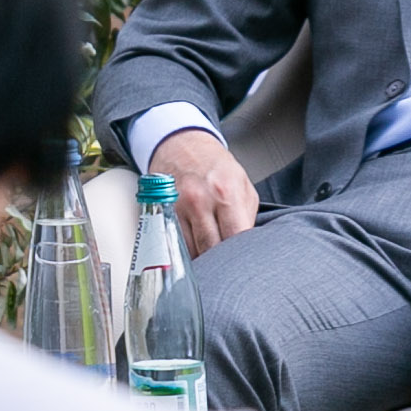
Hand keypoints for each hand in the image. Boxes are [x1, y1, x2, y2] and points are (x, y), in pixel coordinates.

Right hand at [154, 127, 260, 255]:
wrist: (182, 143)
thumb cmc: (215, 165)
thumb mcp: (243, 186)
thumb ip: (247, 217)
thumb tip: (247, 247)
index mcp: (226, 194)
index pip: (235, 240)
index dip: (240, 258)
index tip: (244, 265)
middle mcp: (200, 201)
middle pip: (210, 250)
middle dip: (220, 263)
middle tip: (228, 267)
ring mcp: (178, 207)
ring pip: (190, 251)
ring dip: (202, 259)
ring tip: (211, 258)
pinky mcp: (162, 211)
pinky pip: (175, 242)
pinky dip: (186, 250)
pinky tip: (194, 248)